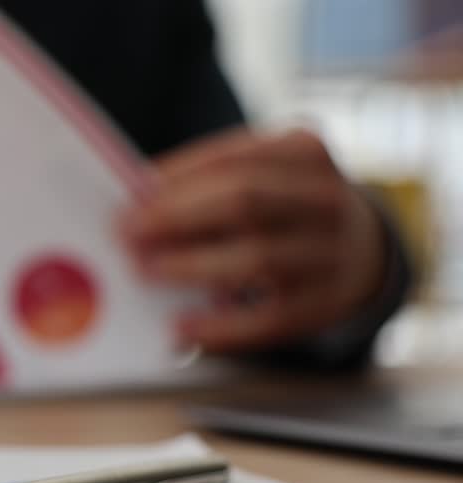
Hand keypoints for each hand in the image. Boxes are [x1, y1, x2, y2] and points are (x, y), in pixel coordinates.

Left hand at [117, 128, 386, 353]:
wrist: (358, 248)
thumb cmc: (281, 207)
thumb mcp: (262, 175)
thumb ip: (208, 182)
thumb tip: (137, 203)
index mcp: (303, 149)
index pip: (230, 160)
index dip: (175, 181)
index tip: (129, 202)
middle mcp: (326, 196)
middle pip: (244, 202)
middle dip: (176, 218)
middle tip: (128, 236)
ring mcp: (332, 251)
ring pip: (257, 257)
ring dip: (192, 265)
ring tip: (146, 271)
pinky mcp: (326, 302)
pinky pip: (269, 318)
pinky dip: (220, 325)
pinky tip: (181, 328)